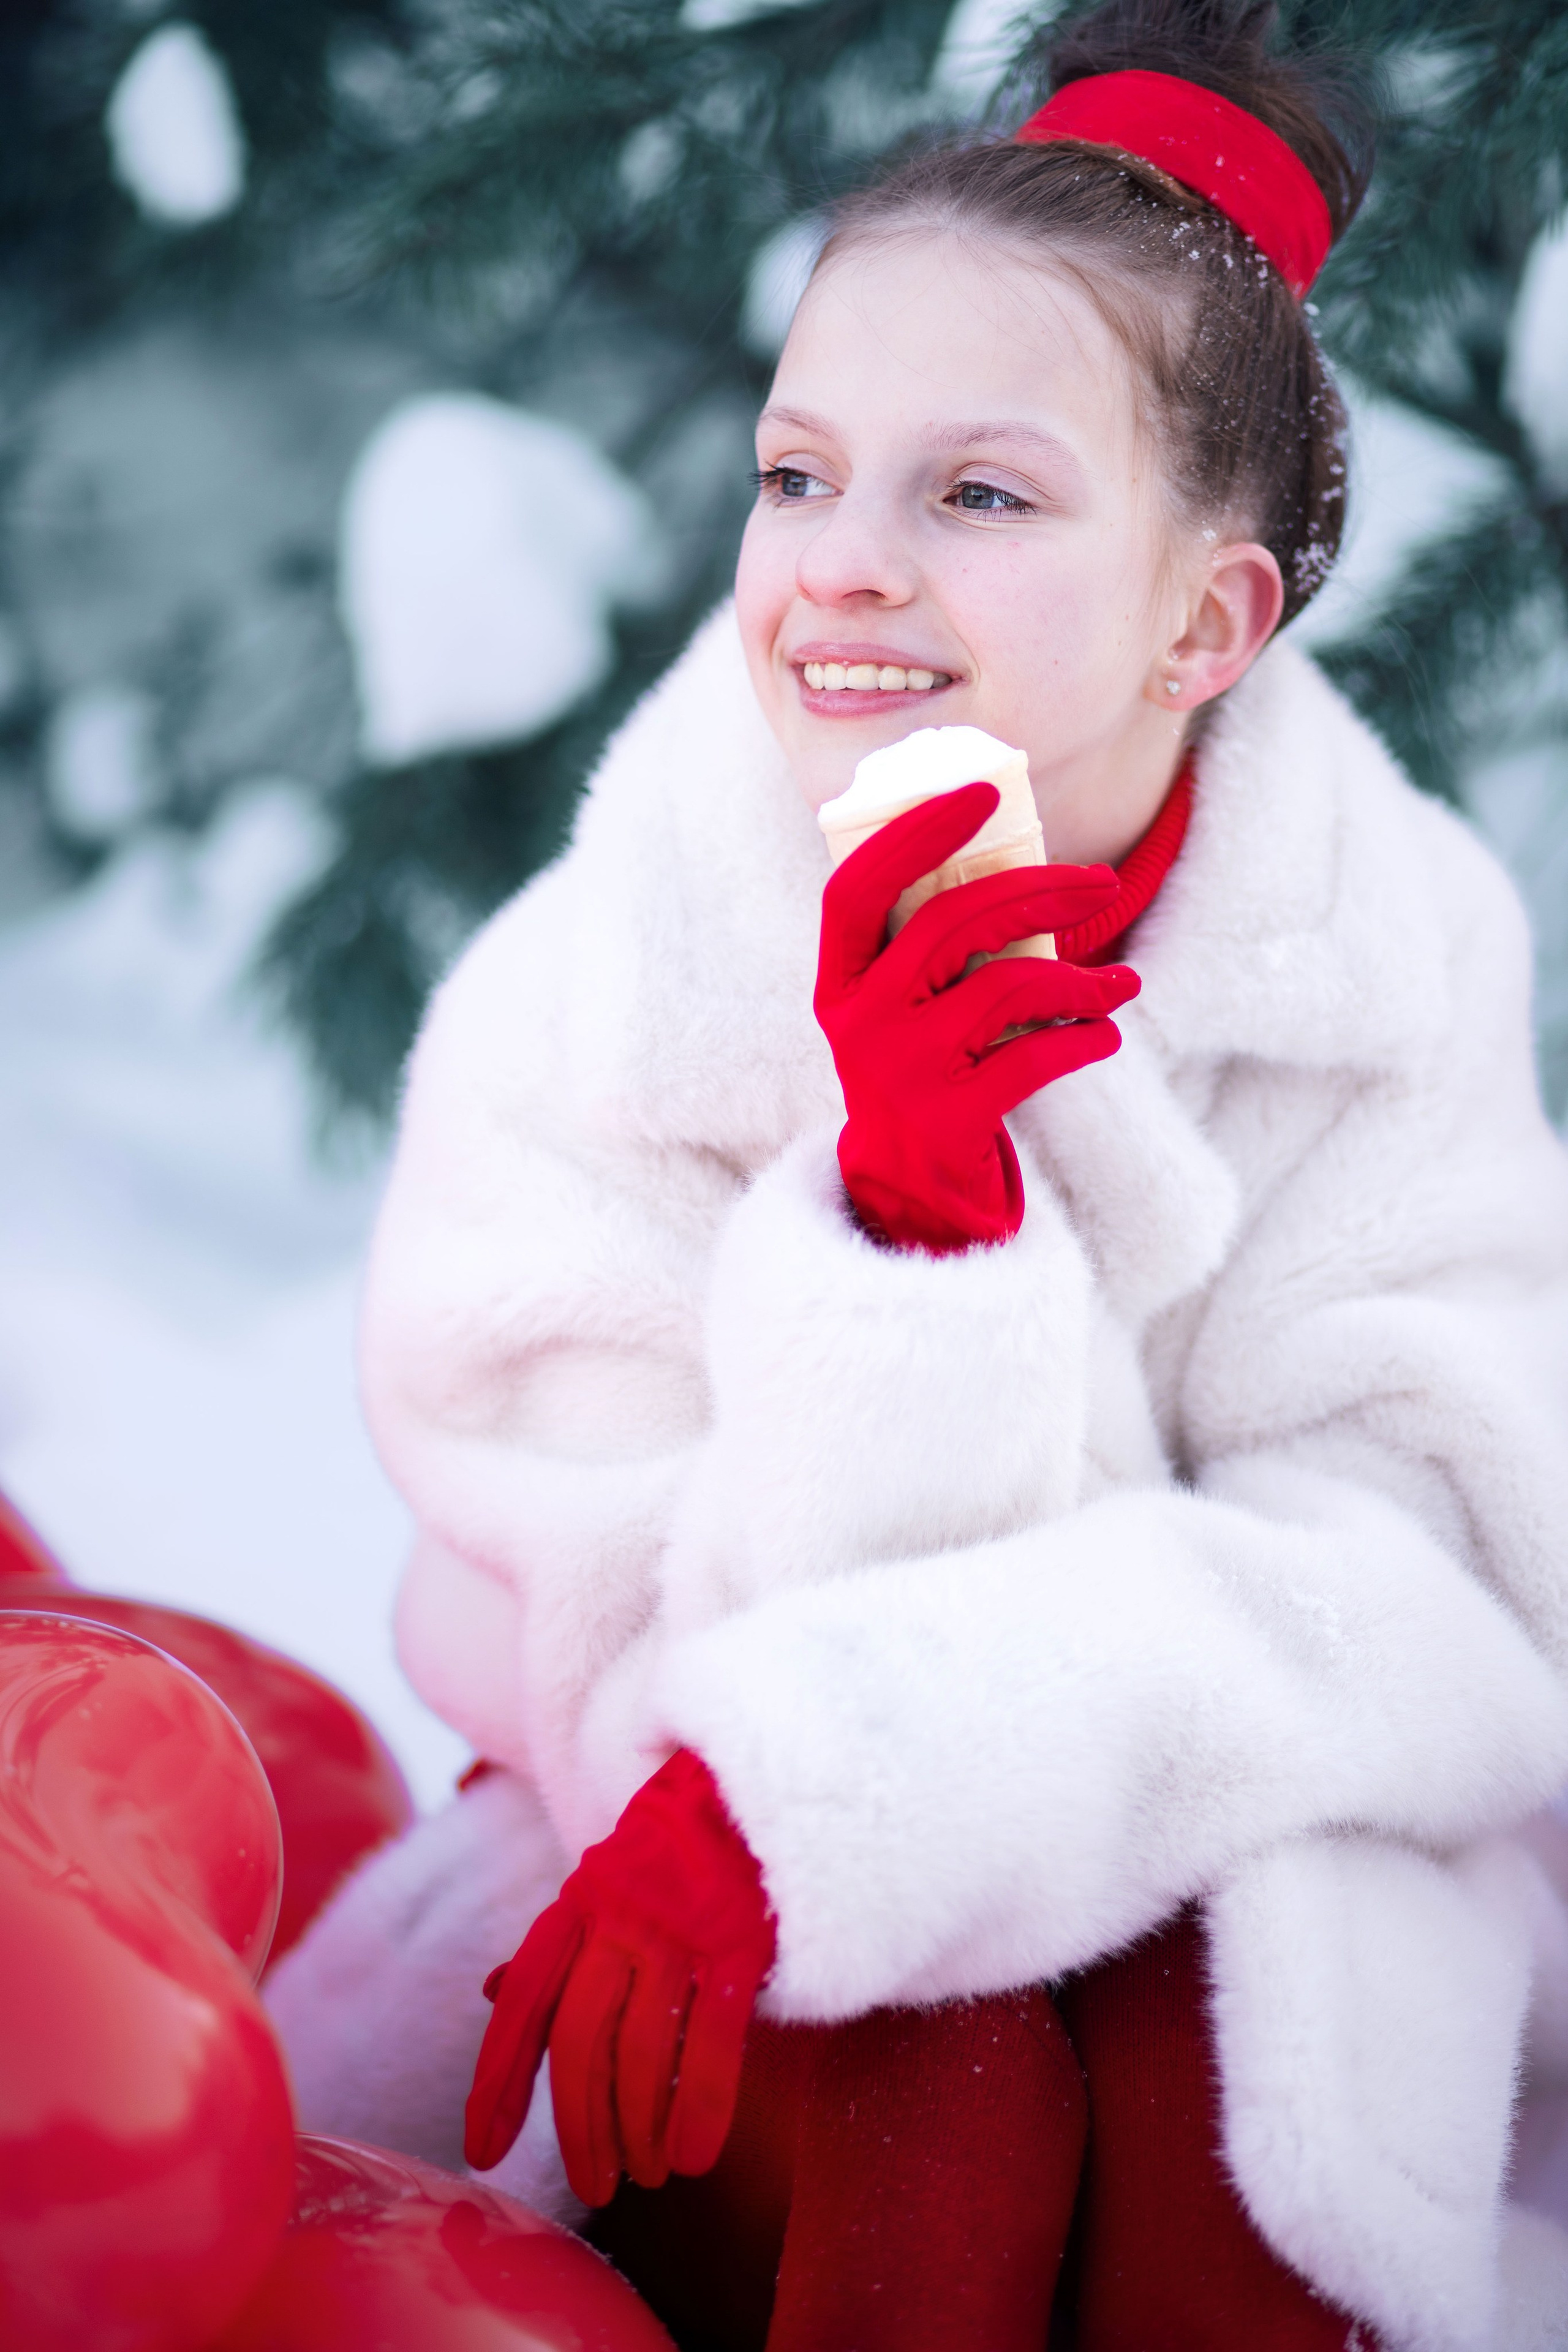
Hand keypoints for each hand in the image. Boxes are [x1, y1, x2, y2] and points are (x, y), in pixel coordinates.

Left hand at [465, 1749, 775, 2206]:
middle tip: (592, 2185)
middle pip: (580, 2040)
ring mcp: (678, 1927)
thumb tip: (492, 1995)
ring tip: (648, 2173)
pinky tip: (693, 2155)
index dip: (500, 2079)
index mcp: (581, 1904)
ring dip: (639, 2125)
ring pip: (642, 2048)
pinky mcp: (737, 1939)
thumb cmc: (676, 1847)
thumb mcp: (605, 1884)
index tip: (481, 2150)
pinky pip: (711, 2036)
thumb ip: (559, 1943)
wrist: (752, 1777)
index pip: (527, 2001)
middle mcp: (618, 1917)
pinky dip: (701, 2103)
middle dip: (580, 2125)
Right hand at [815, 782, 1141, 1253]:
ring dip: (1080, 977)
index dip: (915, 833)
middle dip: (1040, 890)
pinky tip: (1103, 1035)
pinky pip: (1035, 1057)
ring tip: (1120, 983)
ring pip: (1005, 987)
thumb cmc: (919, 1077)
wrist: (907, 1196)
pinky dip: (1082, 1038)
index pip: (857, 888)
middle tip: (1101, 884)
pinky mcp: (948, 1120)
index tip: (982, 792)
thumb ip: (926, 948)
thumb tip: (1017, 863)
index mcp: (838, 984)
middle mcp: (858, 1022)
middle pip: (951, 922)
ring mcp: (898, 1073)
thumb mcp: (899, 1010)